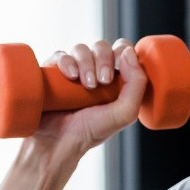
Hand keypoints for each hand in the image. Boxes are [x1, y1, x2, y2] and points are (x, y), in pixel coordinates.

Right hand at [31, 38, 147, 152]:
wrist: (57, 143)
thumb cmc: (91, 132)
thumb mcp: (124, 113)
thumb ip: (136, 84)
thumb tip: (129, 52)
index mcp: (114, 79)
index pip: (122, 50)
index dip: (122, 53)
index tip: (118, 71)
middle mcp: (94, 72)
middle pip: (102, 46)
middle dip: (104, 59)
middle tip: (102, 82)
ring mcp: (73, 71)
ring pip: (81, 48)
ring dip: (86, 62)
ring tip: (85, 85)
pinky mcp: (53, 72)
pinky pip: (60, 54)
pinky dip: (66, 62)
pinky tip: (70, 77)